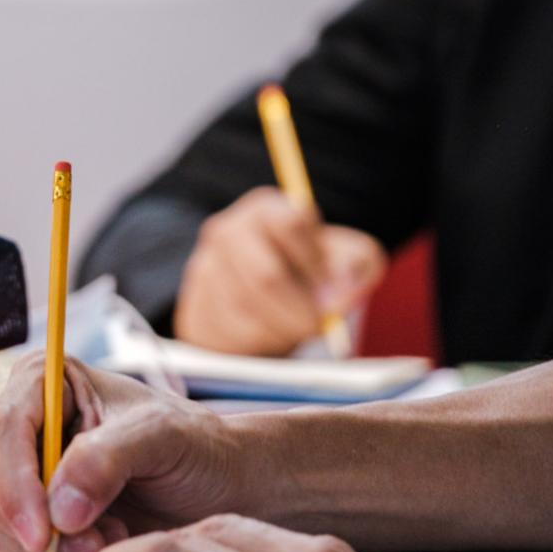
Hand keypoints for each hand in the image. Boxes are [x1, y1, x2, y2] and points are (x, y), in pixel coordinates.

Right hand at [0, 353, 258, 551]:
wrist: (220, 488)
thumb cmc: (196, 447)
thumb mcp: (162, 436)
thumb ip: (106, 458)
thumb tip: (57, 507)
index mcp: (44, 383)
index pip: (2, 429)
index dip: (14, 483)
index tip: (43, 531)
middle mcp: (25, 427)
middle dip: (35, 521)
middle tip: (97, 538)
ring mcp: (23, 476)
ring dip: (49, 546)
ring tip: (110, 534)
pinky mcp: (32, 520)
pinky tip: (100, 545)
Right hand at [174, 188, 386, 355]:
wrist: (268, 306)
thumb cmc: (312, 276)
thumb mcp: (347, 260)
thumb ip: (357, 265)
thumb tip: (340, 289)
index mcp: (266, 208)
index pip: (291, 223)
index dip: (316, 262)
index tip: (330, 288)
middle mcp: (227, 230)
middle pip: (265, 275)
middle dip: (299, 309)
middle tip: (317, 325)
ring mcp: (204, 268)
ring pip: (246, 308)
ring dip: (281, 328)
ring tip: (296, 328)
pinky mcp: (195, 309)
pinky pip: (228, 333)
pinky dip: (258, 342)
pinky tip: (270, 336)